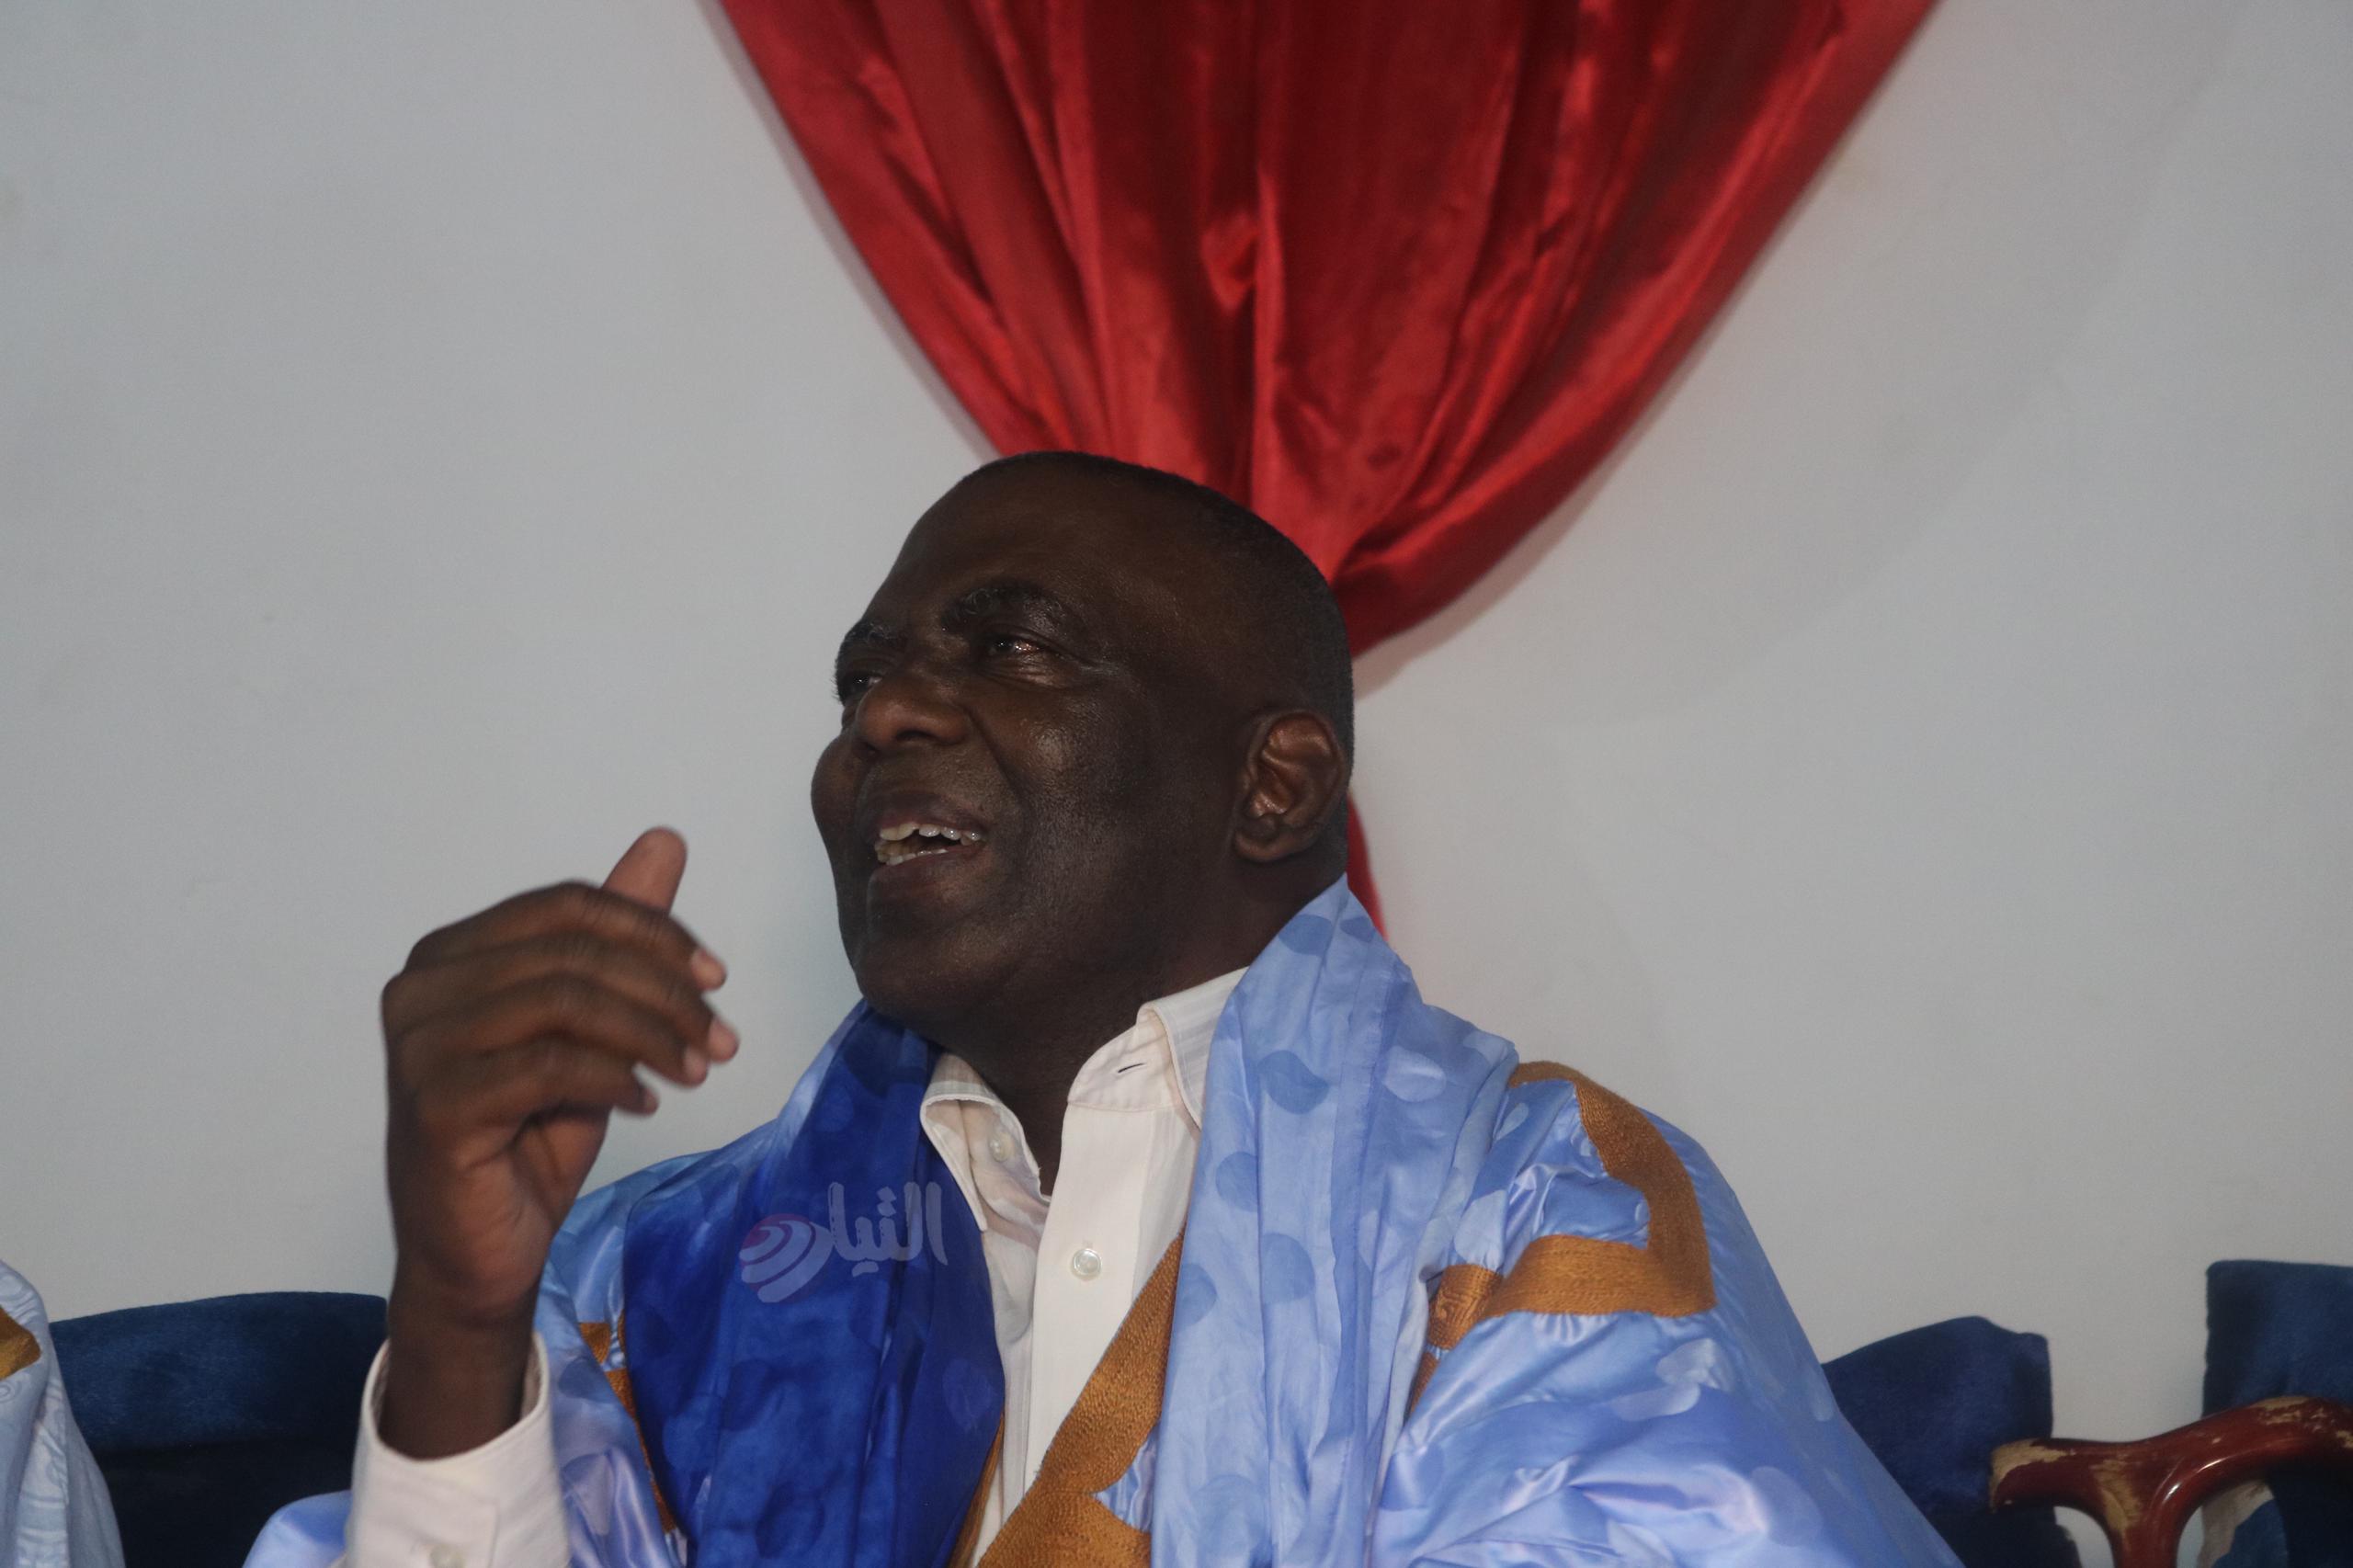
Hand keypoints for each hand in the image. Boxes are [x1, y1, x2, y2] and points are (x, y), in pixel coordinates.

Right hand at [376, 828, 734, 1455]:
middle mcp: (420, 987)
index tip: (716, 980)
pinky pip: (549, 1064)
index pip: (567, 906)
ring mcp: (418, 1046)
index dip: (652, 932)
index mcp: (450, 953)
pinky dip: (615, 1078)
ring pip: (565, 1001)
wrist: (481, 1251)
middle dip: (663, 989)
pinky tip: (647, 1102)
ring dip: (650, 1033)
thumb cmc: (530, 1133)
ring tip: (694, 1070)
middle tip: (718, 1038)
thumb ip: (618, 937)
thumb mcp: (593, 1026)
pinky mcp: (434, 1104)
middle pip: (570, 950)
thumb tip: (665, 841)